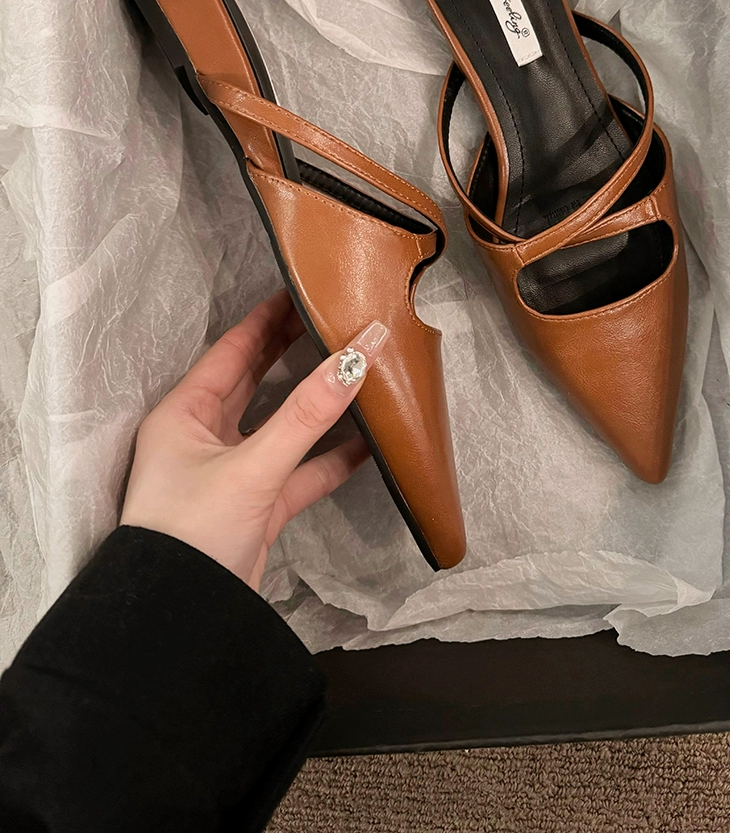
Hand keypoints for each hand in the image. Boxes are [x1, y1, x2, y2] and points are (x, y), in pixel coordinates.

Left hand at [120, 289, 387, 589]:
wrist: (179, 622)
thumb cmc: (193, 533)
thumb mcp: (253, 467)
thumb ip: (309, 413)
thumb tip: (359, 355)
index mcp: (184, 414)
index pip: (233, 349)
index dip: (270, 318)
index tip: (306, 288)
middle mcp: (204, 437)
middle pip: (258, 380)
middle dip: (297, 350)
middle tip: (338, 318)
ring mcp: (233, 474)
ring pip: (284, 426)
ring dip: (320, 404)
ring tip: (361, 369)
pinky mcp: (257, 508)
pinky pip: (301, 471)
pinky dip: (332, 456)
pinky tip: (370, 442)